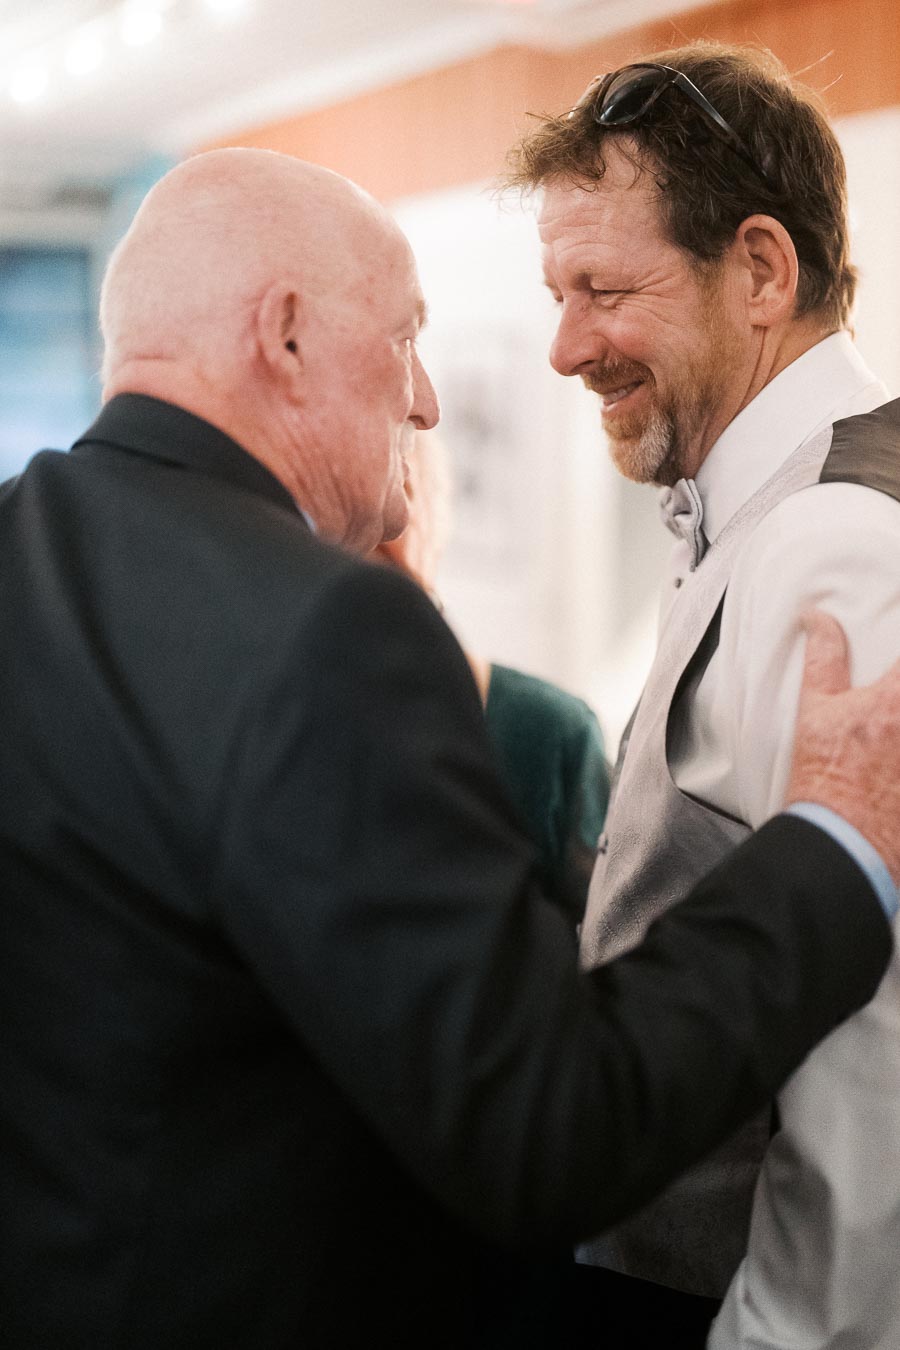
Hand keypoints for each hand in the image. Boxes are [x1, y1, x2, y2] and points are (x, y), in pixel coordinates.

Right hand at [787, 610, 899, 881]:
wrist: (838, 844)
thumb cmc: (825, 780)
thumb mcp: (815, 711)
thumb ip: (823, 657)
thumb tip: (816, 618)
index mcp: (892, 700)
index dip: (898, 664)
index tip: (893, 676)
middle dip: (899, 696)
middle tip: (890, 709)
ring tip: (893, 738)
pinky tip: (898, 764)